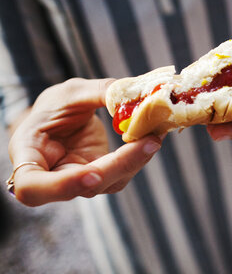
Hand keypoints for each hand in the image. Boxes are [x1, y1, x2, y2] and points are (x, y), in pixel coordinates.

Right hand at [8, 78, 163, 206]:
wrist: (63, 116)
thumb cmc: (57, 105)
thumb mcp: (71, 92)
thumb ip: (99, 92)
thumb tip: (135, 97)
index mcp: (28, 155)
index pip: (32, 186)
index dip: (62, 186)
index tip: (92, 175)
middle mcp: (52, 177)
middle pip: (81, 187)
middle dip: (119, 165)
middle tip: (149, 142)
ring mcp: (79, 181)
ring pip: (108, 183)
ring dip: (136, 160)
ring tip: (155, 135)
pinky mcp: (101, 177)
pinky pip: (122, 173)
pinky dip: (139, 156)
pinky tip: (152, 138)